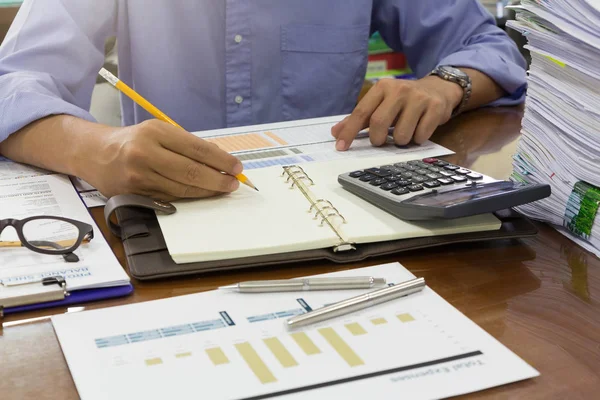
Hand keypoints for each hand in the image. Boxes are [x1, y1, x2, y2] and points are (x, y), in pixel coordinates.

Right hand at [86, 120, 242, 200]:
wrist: (94, 153)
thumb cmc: (134, 141)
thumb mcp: (158, 132)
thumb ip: (186, 145)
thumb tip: (220, 161)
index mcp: (155, 132)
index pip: (197, 148)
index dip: (221, 160)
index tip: (236, 167)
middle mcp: (145, 153)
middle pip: (191, 171)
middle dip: (218, 179)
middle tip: (234, 183)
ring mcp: (138, 176)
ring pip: (182, 188)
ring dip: (207, 191)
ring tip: (222, 189)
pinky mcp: (134, 194)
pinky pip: (169, 198)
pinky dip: (189, 197)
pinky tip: (202, 194)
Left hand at [331, 76, 462, 149]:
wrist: (438, 89)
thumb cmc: (403, 101)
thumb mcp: (380, 104)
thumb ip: (359, 119)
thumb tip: (335, 133)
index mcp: (382, 88)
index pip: (361, 112)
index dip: (349, 132)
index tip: (340, 147)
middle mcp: (399, 90)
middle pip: (379, 123)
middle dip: (377, 139)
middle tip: (381, 141)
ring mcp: (419, 98)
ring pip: (401, 134)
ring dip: (400, 142)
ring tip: (404, 133)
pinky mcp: (435, 108)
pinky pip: (421, 136)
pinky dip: (417, 140)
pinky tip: (419, 130)